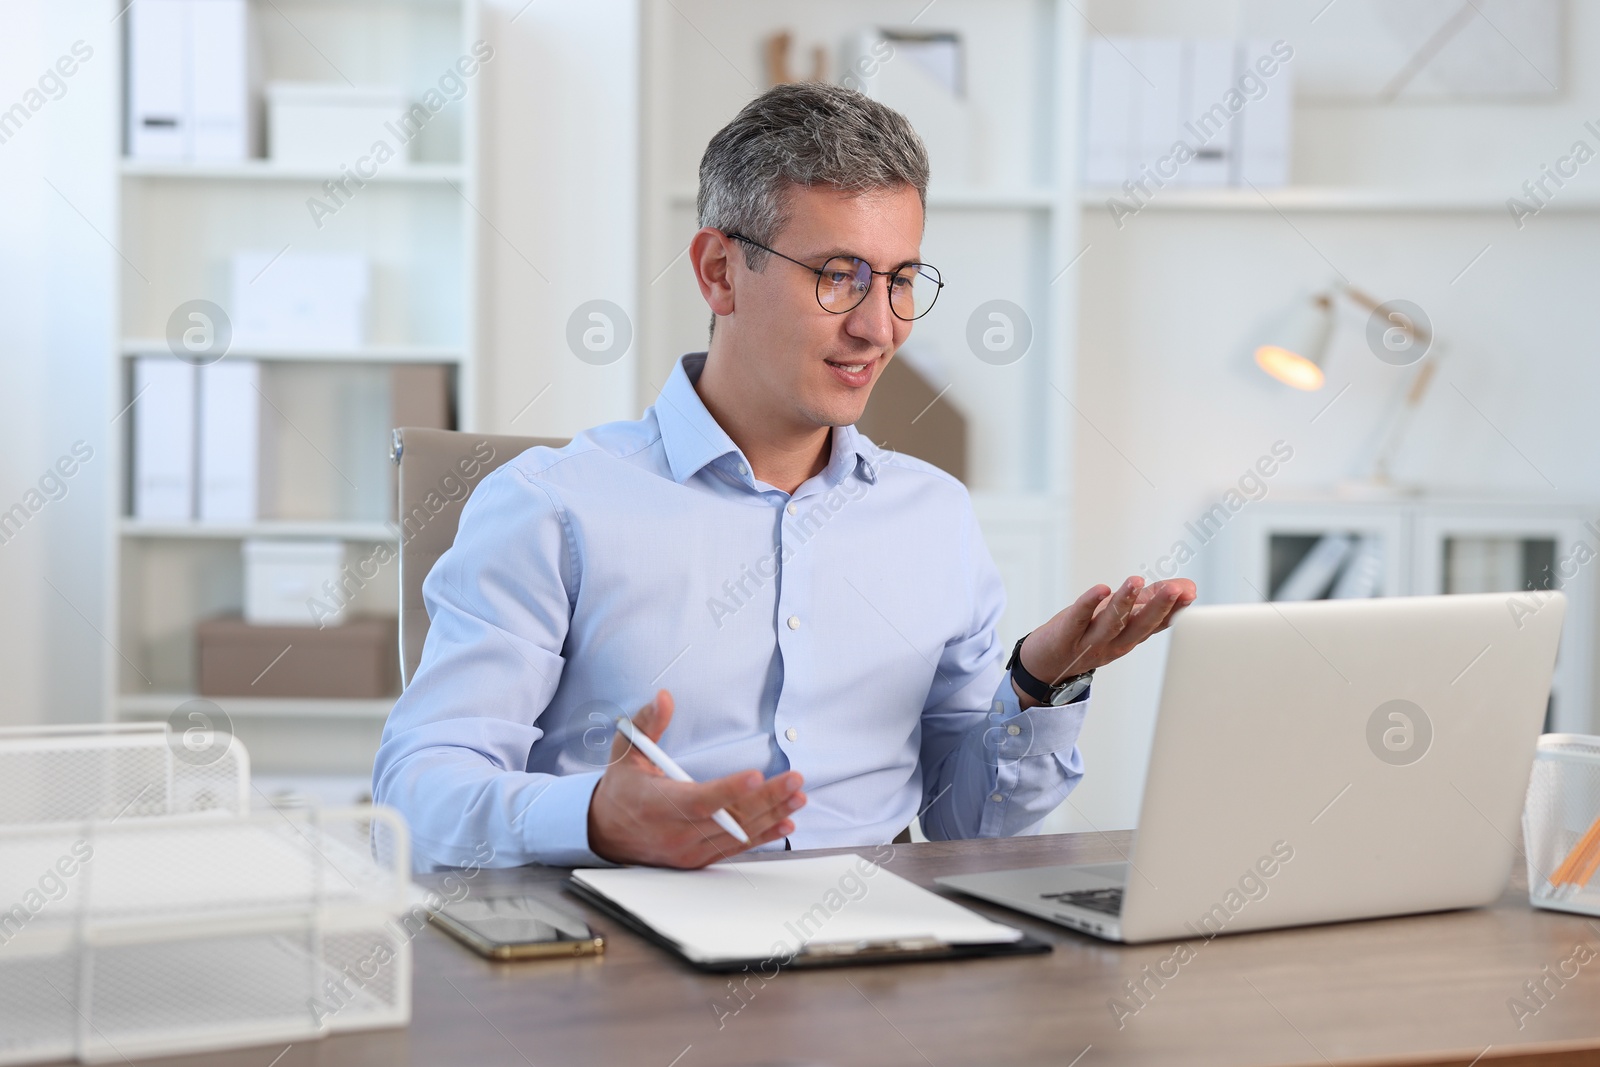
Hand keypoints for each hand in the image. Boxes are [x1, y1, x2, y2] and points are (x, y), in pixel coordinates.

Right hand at [587, 689, 805, 867]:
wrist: (605, 833)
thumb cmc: (622, 788)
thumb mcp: (626, 752)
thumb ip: (647, 723)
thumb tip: (663, 697)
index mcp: (657, 804)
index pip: (699, 800)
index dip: (728, 790)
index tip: (755, 775)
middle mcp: (676, 832)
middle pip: (729, 817)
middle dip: (766, 798)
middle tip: (794, 780)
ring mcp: (689, 849)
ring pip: (737, 833)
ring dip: (772, 815)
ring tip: (797, 797)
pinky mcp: (699, 858)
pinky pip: (735, 848)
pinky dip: (763, 836)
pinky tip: (785, 822)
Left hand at [1012, 577, 1197, 707]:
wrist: (1044, 664)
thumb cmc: (1086, 635)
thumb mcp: (1122, 620)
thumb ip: (1150, 600)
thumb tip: (1187, 587)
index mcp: (1130, 638)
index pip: (1156, 623)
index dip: (1173, 608)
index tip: (1189, 591)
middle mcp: (1113, 643)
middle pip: (1140, 626)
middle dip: (1159, 607)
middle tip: (1176, 590)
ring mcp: (1089, 641)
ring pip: (1111, 623)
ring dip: (1125, 602)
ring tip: (1137, 581)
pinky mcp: (1065, 635)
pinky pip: (1078, 618)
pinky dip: (1088, 604)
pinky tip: (1100, 589)